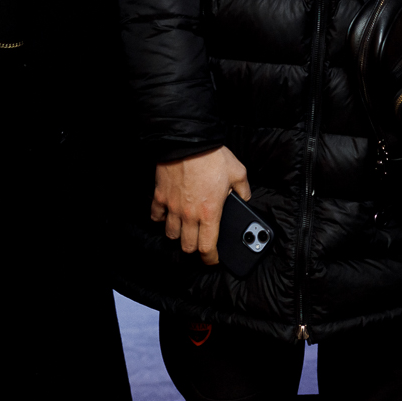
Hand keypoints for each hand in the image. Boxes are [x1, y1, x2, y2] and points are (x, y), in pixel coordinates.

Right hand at [152, 147, 250, 265]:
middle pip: (188, 246)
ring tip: (185, 229)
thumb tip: (245, 197)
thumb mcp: (238, 172)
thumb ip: (243, 189)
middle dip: (196, 248)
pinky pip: (156, 216)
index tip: (214, 259)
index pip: (208, 248)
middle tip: (201, 242)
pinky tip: (168, 215)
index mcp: (210, 213)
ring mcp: (172, 207)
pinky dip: (161, 219)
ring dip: (178, 235)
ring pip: (171, 234)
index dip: (211, 259)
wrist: (187, 141)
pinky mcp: (160, 197)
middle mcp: (189, 215)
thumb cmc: (212, 156)